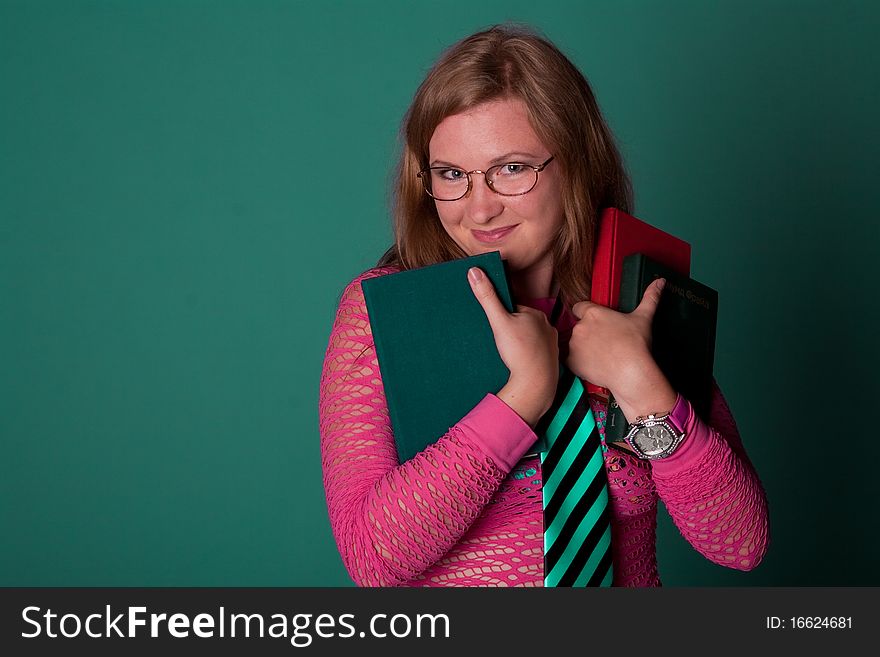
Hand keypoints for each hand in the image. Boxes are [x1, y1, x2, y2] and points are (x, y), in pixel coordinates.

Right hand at [468, 267, 558, 426]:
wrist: (535, 384)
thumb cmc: (519, 351)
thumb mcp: (498, 321)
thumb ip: (487, 297)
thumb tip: (474, 271)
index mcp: (536, 313)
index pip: (514, 308)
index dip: (501, 316)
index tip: (494, 326)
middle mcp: (547, 326)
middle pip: (521, 323)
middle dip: (510, 330)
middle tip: (500, 342)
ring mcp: (551, 343)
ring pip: (529, 339)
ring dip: (519, 343)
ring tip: (508, 354)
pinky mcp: (551, 360)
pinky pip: (536, 353)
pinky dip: (527, 356)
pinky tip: (518, 363)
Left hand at [567, 278, 675, 421]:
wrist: (631, 372)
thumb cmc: (636, 344)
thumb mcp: (643, 317)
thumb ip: (650, 297)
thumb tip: (660, 282)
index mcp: (592, 313)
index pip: (579, 307)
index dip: (586, 313)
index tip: (597, 322)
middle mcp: (579, 327)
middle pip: (579, 326)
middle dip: (589, 332)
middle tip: (605, 342)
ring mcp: (573, 345)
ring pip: (574, 343)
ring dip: (583, 347)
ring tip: (601, 354)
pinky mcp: (571, 362)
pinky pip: (570, 360)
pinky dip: (578, 362)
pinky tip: (593, 364)